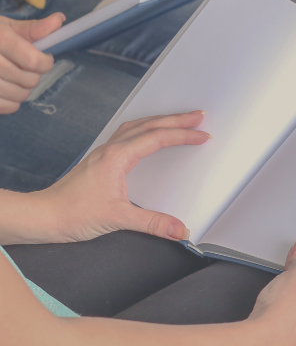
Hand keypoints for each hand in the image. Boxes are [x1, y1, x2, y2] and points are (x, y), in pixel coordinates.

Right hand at [0, 14, 64, 113]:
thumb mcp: (4, 26)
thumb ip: (33, 28)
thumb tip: (60, 19)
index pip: (33, 61)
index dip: (46, 62)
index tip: (45, 58)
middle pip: (28, 80)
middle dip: (34, 74)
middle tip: (26, 68)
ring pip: (19, 95)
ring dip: (24, 89)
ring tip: (16, 78)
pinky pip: (6, 107)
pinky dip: (12, 102)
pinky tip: (6, 89)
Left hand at [32, 112, 210, 243]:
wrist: (42, 216)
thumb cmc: (71, 214)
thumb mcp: (117, 219)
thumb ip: (152, 223)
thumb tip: (179, 229)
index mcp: (117, 157)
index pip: (157, 138)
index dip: (183, 135)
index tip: (203, 135)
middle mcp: (111, 150)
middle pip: (149, 125)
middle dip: (177, 120)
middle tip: (199, 116)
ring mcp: (104, 153)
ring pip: (137, 126)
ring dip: (160, 121)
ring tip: (179, 120)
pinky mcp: (100, 160)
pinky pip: (127, 134)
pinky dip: (144, 129)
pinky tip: (148, 135)